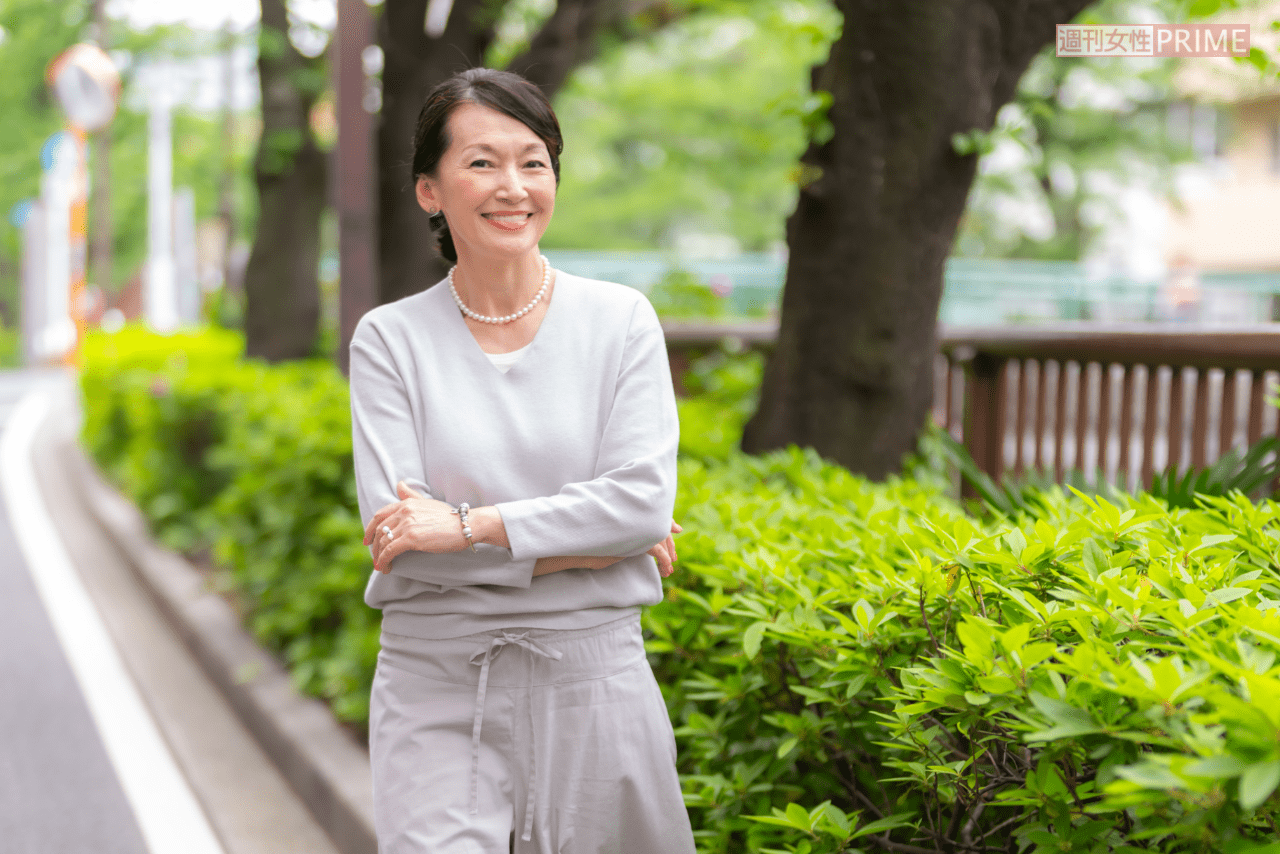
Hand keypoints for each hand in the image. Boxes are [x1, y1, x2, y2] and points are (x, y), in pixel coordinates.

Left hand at [363, 481, 468, 572]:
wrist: (465, 525)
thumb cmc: (450, 516)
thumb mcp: (428, 502)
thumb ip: (411, 495)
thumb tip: (399, 484)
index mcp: (406, 503)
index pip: (380, 515)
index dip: (369, 529)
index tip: (367, 540)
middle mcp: (404, 511)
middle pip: (378, 530)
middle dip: (374, 546)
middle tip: (375, 558)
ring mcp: (407, 524)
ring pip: (383, 542)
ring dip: (379, 557)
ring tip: (381, 566)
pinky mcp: (411, 539)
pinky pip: (390, 551)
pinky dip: (384, 561)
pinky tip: (385, 568)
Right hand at [532, 520, 684, 577]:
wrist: (573, 546)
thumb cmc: (586, 544)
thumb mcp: (609, 538)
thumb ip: (624, 535)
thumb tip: (638, 542)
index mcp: (628, 513)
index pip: (653, 514)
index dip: (667, 521)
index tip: (678, 528)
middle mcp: (632, 518)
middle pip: (660, 525)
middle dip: (670, 541)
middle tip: (674, 557)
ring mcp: (632, 529)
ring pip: (660, 538)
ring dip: (667, 554)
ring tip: (669, 568)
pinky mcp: (632, 542)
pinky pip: (655, 550)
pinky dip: (663, 559)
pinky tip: (665, 569)